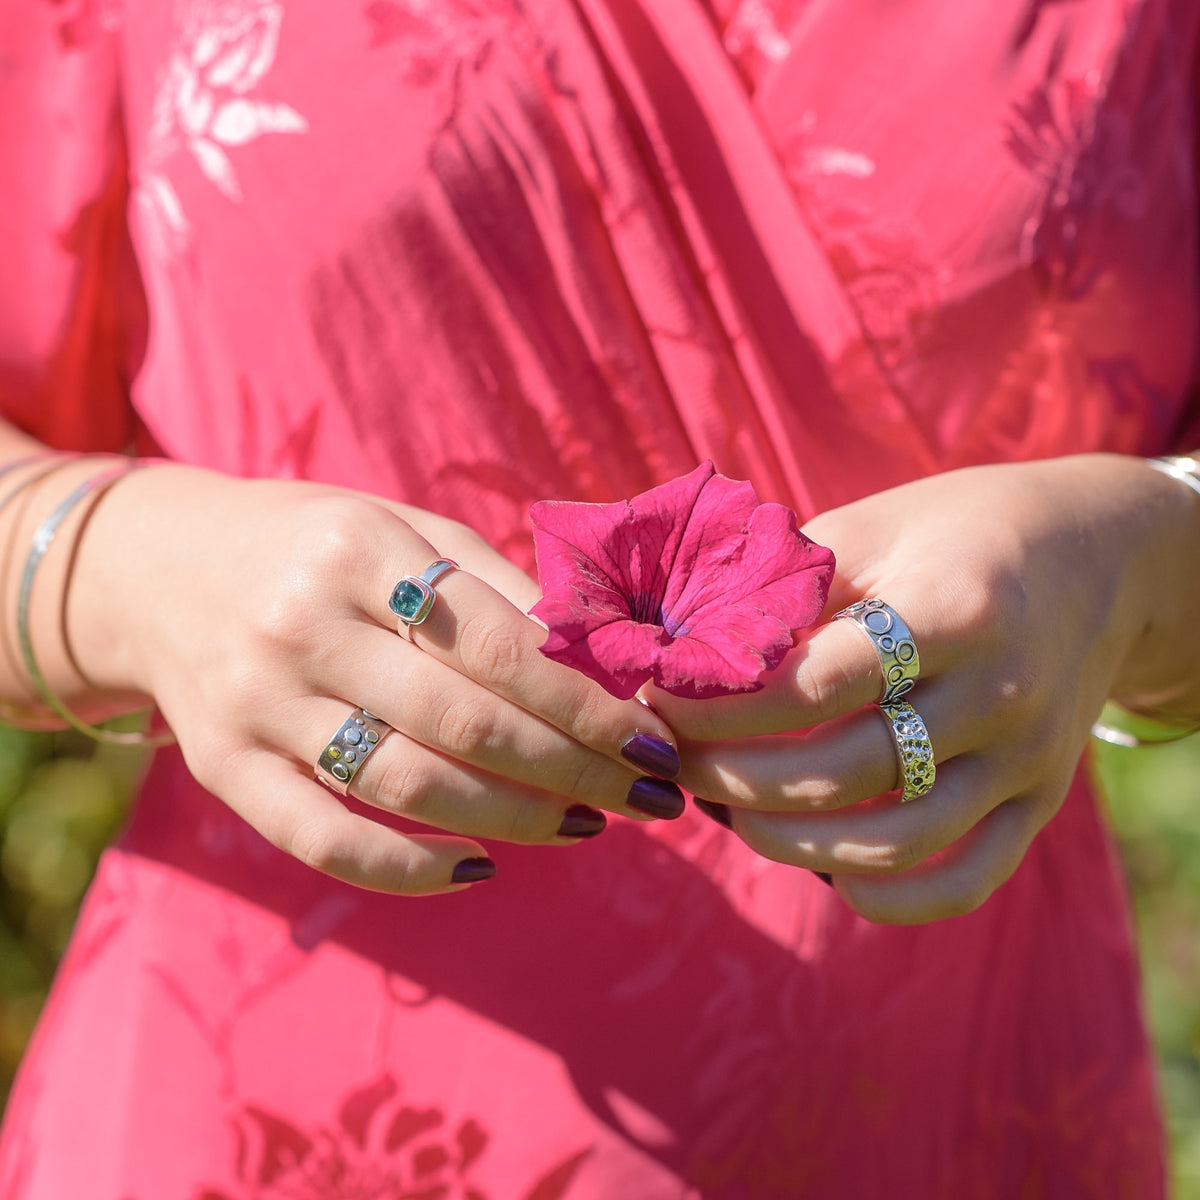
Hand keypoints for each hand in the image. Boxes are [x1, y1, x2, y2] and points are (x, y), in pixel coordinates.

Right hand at [60, 464, 684, 894]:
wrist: (160, 567)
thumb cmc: (315, 546)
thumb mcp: (402, 531)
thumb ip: (494, 585)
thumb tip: (603, 653)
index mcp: (363, 550)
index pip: (500, 644)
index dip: (589, 702)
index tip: (655, 740)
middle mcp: (304, 624)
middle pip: (466, 722)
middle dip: (576, 770)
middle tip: (648, 798)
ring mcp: (256, 702)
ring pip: (407, 785)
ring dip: (514, 818)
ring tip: (586, 827)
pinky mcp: (222, 766)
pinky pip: (320, 839)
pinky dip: (405, 870)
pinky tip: (479, 869)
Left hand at [647, 454, 1199, 923]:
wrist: (1096, 553)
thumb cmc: (953, 532)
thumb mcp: (867, 532)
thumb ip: (783, 591)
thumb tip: (679, 651)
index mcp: (952, 610)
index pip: (813, 685)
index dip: (720, 707)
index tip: (659, 703)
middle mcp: (999, 693)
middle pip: (841, 773)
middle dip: (731, 779)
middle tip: (675, 762)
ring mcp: (1026, 758)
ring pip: (893, 840)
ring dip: (788, 843)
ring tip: (726, 810)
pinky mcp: (1040, 800)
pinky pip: (968, 878)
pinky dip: (893, 898)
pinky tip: (827, 876)